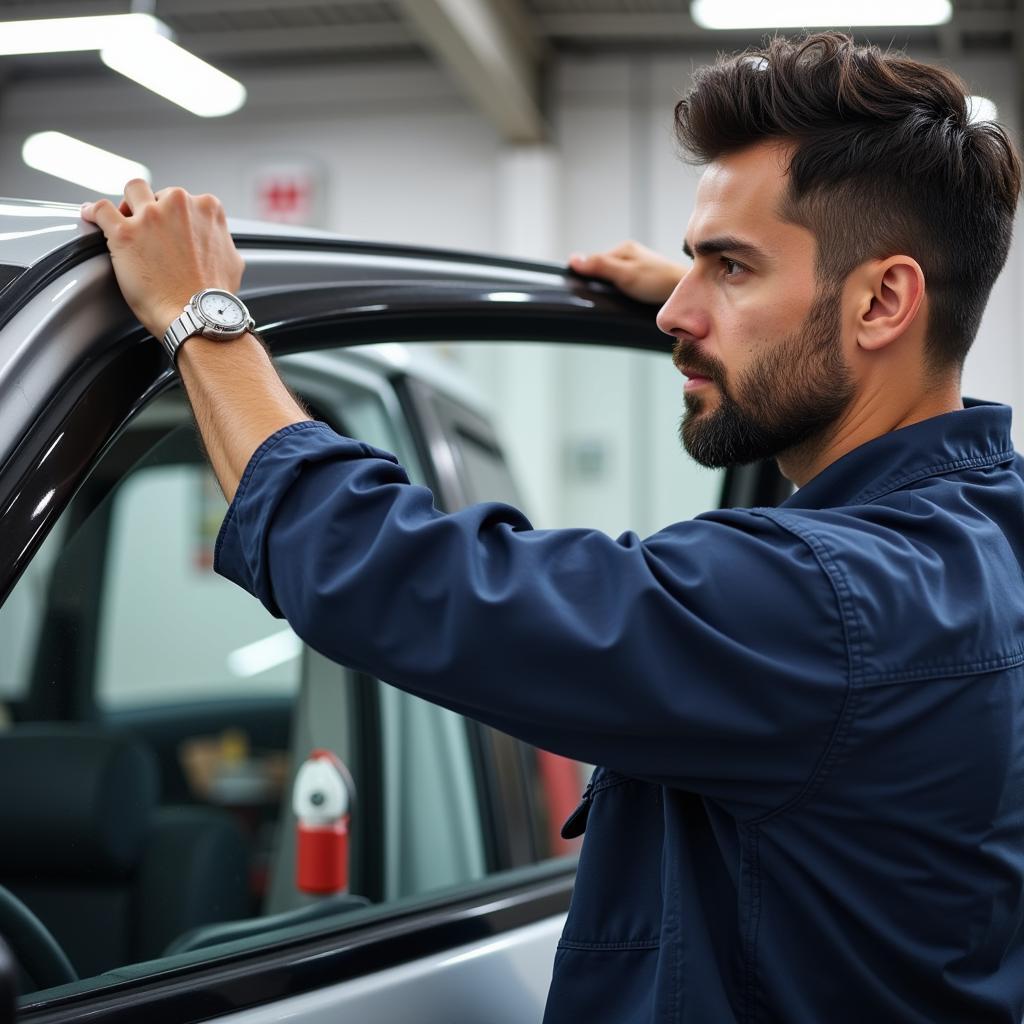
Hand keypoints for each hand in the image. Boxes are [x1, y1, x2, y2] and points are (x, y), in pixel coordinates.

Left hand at [81, 180, 244, 337]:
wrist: (198, 317)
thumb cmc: (215, 297)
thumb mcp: (233, 261)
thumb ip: (221, 242)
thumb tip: (216, 243)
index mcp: (207, 209)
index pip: (185, 200)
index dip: (174, 216)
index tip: (169, 230)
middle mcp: (179, 205)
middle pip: (158, 194)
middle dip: (153, 210)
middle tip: (150, 234)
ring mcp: (151, 216)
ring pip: (132, 190)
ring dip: (128, 205)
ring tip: (124, 221)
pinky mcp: (124, 233)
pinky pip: (100, 209)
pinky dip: (93, 212)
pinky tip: (91, 217)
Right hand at [568, 240, 685, 304]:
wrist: (686, 291)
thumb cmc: (657, 281)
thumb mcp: (625, 274)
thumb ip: (600, 266)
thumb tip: (572, 259)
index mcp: (623, 249)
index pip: (593, 262)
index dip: (588, 277)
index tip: (588, 291)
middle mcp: (629, 255)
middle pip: (603, 271)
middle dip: (601, 285)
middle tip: (608, 297)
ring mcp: (636, 267)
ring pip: (613, 279)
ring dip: (613, 291)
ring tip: (619, 299)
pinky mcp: (643, 279)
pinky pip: (624, 285)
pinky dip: (623, 293)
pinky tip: (628, 300)